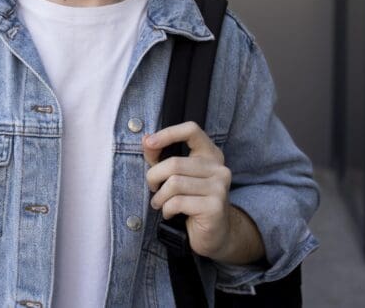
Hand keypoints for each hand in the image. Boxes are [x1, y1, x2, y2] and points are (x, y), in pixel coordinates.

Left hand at [143, 121, 233, 258]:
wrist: (215, 234)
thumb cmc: (191, 201)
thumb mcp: (176, 175)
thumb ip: (160, 157)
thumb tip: (145, 140)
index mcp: (210, 155)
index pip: (191, 130)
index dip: (168, 133)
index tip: (149, 142)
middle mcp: (219, 168)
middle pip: (175, 163)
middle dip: (154, 177)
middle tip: (152, 188)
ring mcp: (219, 187)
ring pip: (174, 183)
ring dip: (160, 196)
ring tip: (160, 203)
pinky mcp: (214, 207)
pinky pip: (178, 202)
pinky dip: (166, 209)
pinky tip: (169, 213)